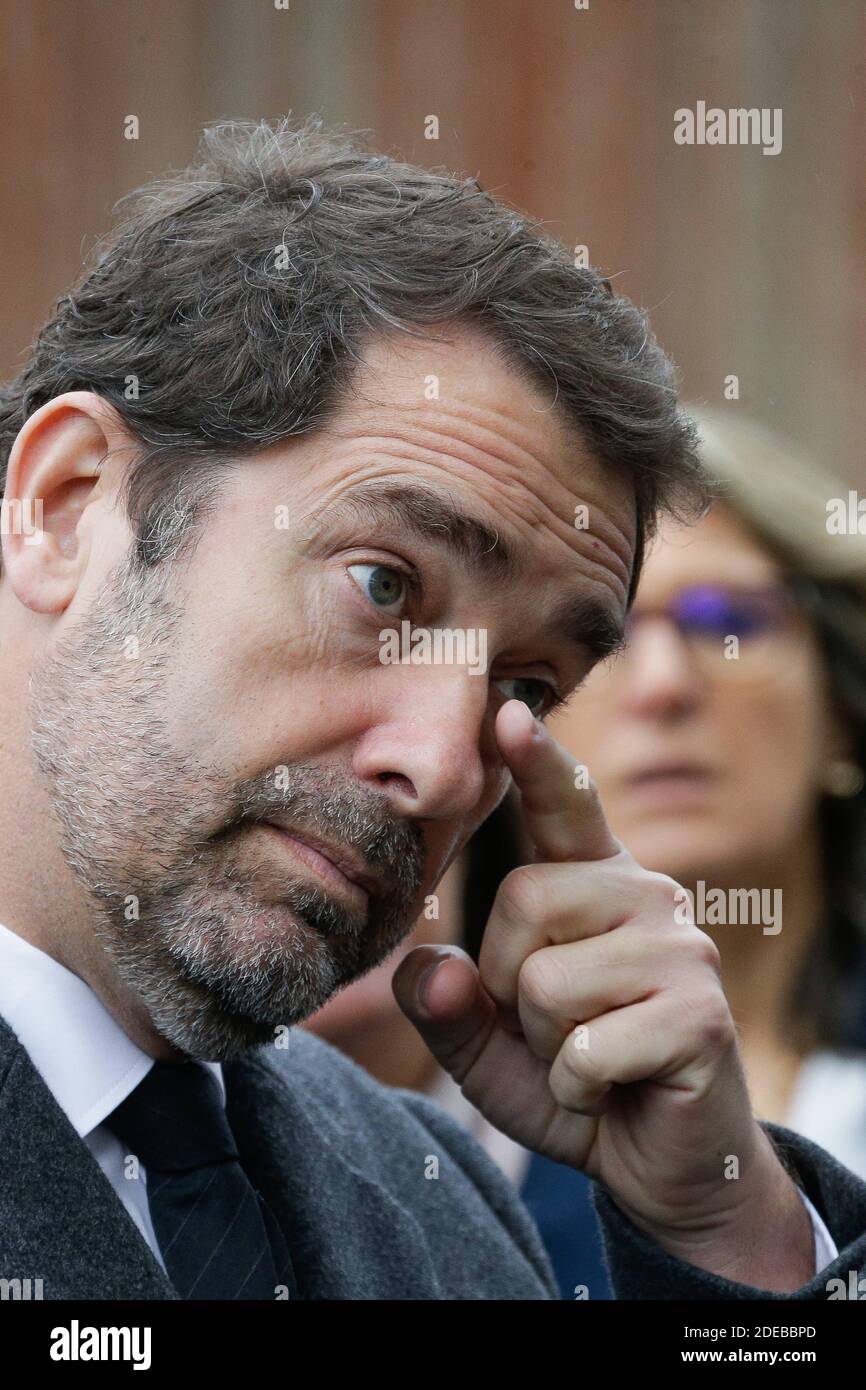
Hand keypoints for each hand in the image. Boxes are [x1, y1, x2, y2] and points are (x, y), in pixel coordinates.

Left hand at [392, 699, 813, 1289]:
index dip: (538, 759)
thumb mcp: (487, 1043)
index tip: (509, 710)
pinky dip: (578, 1087)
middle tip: (553, 1024)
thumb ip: (447, 1003)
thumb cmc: (572, 1077)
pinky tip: (614, 1087)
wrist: (659, 1161)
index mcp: (593, 882)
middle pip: (523, 899)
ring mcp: (680, 948)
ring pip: (548, 981)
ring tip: (590, 1053)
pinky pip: (585, 1046)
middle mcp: (643, 894)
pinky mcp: (701, 1013)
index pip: (565, 806)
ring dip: (547, 1044)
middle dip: (510, 983)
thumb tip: (434, 968)